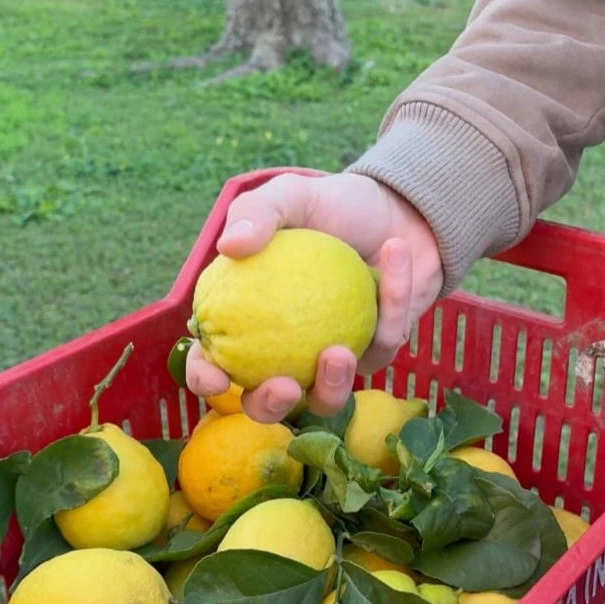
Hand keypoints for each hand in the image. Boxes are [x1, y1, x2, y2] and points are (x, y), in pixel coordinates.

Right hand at [186, 171, 443, 421]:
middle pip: (267, 402)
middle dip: (270, 407)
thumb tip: (229, 247)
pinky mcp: (376, 354)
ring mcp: (330, 361)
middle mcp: (286, 351)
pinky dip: (390, 301)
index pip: (214, 359)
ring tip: (339, 352)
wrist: (397, 209)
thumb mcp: (291, 197)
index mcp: (248, 319)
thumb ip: (257, 213)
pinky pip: (381, 345)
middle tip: (284, 387)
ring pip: (326, 398)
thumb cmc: (333, 206)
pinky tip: (394, 254)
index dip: (207, 377)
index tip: (216, 378)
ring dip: (331, 385)